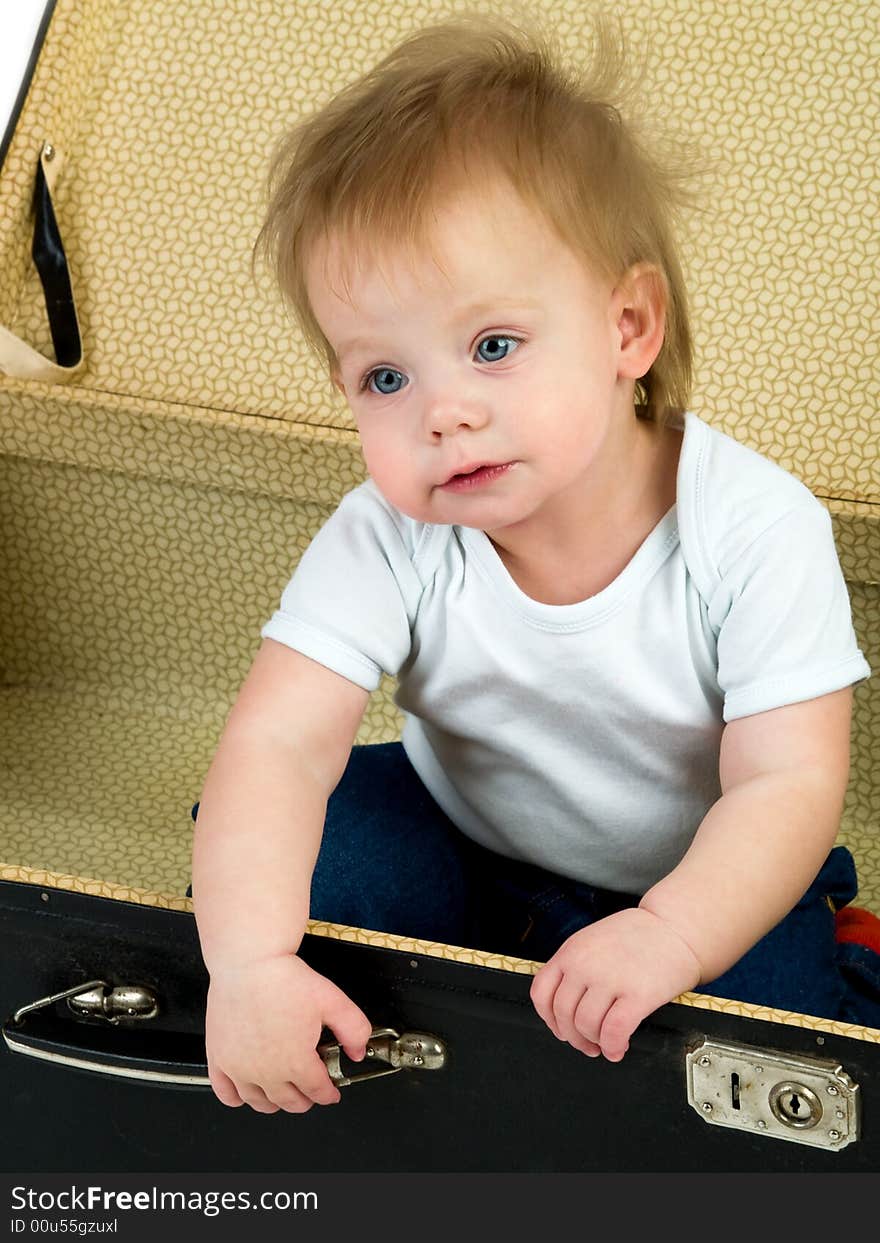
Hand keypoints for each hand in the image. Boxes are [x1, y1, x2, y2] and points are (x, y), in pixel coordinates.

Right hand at [205, 953, 372, 1112]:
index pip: (317, 1091)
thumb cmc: (283, 978)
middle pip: (290, 1102)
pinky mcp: (218, 1059)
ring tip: (283, 1091)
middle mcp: (266, 1071)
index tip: (331, 1092)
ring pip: (259, 1102)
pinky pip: (226, 1094)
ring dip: (275, 1102)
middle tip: (310, 1090)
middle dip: (305, 1099)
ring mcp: (239, 1068)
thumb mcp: (333, 1000)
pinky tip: (246, 1091)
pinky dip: (238, 1098)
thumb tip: (358, 1051)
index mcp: (296, 1062)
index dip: (328, 1094)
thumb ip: (354, 1029)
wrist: (248, 962)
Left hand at [529, 907, 701, 1061]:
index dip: (549, 1019)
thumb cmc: (640, 935)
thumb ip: (576, 965)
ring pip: (586, 1026)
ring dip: (595, 1043)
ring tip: (606, 1044)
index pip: (541, 992)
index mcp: (572, 950)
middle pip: (563, 1014)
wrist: (677, 927)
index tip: (561, 1029)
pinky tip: (619, 1049)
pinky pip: (614, 1032)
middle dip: (574, 1037)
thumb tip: (567, 1004)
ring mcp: (610, 978)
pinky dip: (613, 1047)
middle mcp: (585, 964)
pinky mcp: (637, 994)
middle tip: (587, 1044)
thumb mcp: (594, 939)